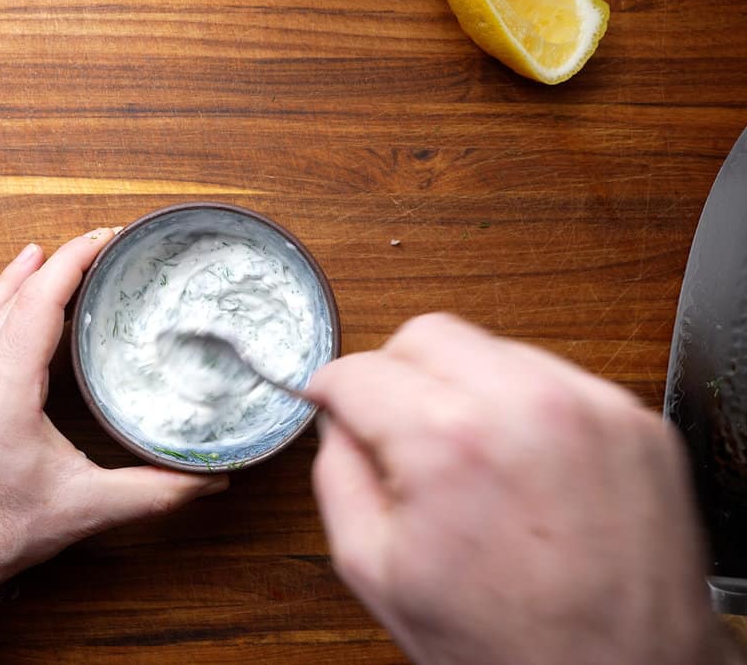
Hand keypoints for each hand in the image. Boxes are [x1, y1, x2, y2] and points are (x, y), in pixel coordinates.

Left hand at [0, 228, 227, 588]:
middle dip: (58, 260)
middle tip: (99, 241)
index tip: (106, 238)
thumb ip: (154, 491)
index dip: (73, 262)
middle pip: (14, 293)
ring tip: (51, 253)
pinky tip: (13, 301)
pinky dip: (0, 301)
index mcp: (4, 387)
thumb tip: (212, 480)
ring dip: (22, 276)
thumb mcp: (87, 508)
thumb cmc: (1, 529)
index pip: (39, 301)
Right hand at [308, 313, 725, 663]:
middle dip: (396, 374)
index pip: (361, 370)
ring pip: (494, 348)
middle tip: (396, 427)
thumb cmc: (508, 645)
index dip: (332, 389)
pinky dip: (524, 408)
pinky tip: (520, 464)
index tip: (332, 400)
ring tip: (470, 459)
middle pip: (428, 333)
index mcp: (449, 442)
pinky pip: (555, 379)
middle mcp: (527, 406)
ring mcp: (591, 408)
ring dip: (465, 387)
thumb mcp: (374, 570)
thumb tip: (337, 424)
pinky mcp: (634, 421)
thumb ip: (337, 475)